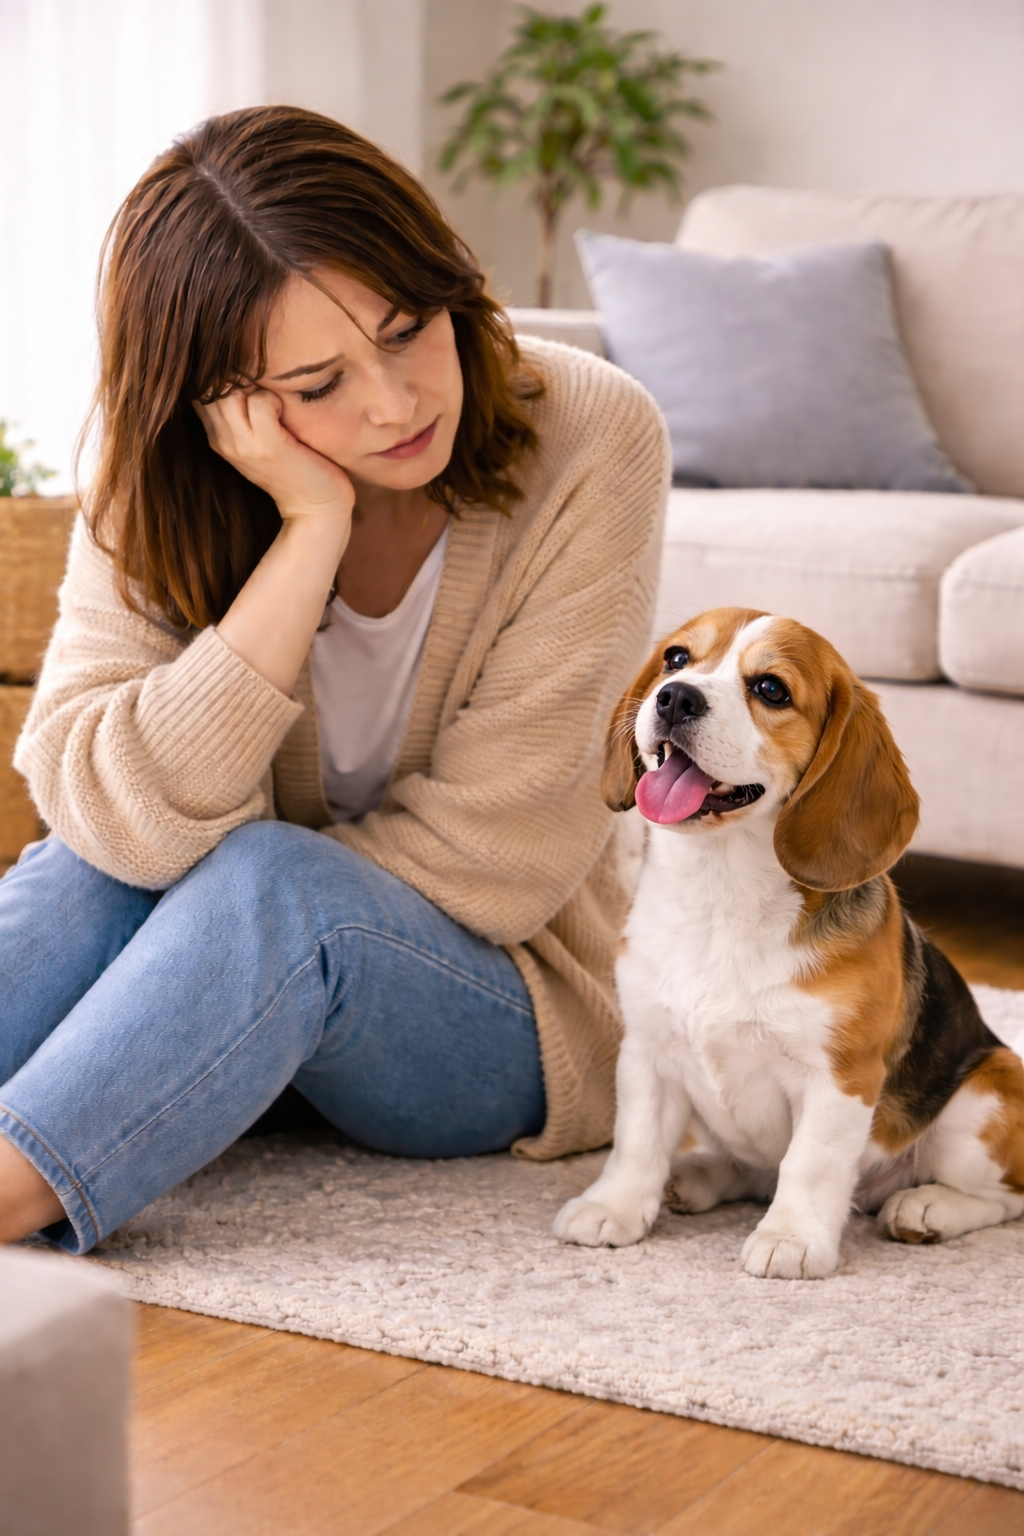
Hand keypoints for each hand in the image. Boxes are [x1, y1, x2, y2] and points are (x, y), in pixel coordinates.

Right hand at [194, 388, 354, 524]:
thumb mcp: (260, 437)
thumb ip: (243, 410)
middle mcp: (224, 440)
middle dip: (236, 374)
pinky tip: (285, 412)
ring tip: (275, 401)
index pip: (200, 389)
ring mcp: (244, 445)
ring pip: (231, 391)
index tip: (246, 377)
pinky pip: (260, 403)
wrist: (316, 506)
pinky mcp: (269, 447)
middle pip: (212, 385)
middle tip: (264, 386)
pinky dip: (274, 398)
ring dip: (256, 385)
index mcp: (218, 436)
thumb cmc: (295, 466)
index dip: (220, 374)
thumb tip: (239, 371)